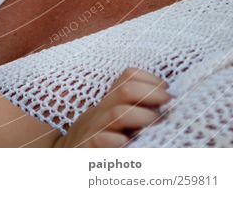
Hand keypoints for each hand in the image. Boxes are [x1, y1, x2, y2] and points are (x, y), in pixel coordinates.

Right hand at [54, 68, 170, 147]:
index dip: (149, 79)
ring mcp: (94, 130)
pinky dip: (115, 141)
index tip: (167, 91)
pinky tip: (127, 143)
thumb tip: (167, 104)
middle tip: (168, 103)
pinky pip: (100, 141)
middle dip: (150, 93)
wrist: (65, 155)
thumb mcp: (112, 119)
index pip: (127, 77)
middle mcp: (101, 112)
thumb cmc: (98, 139)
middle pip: (124, 90)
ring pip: (116, 114)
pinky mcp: (88, 150)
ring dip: (141, 116)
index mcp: (109, 102)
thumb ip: (132, 109)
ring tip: (157, 123)